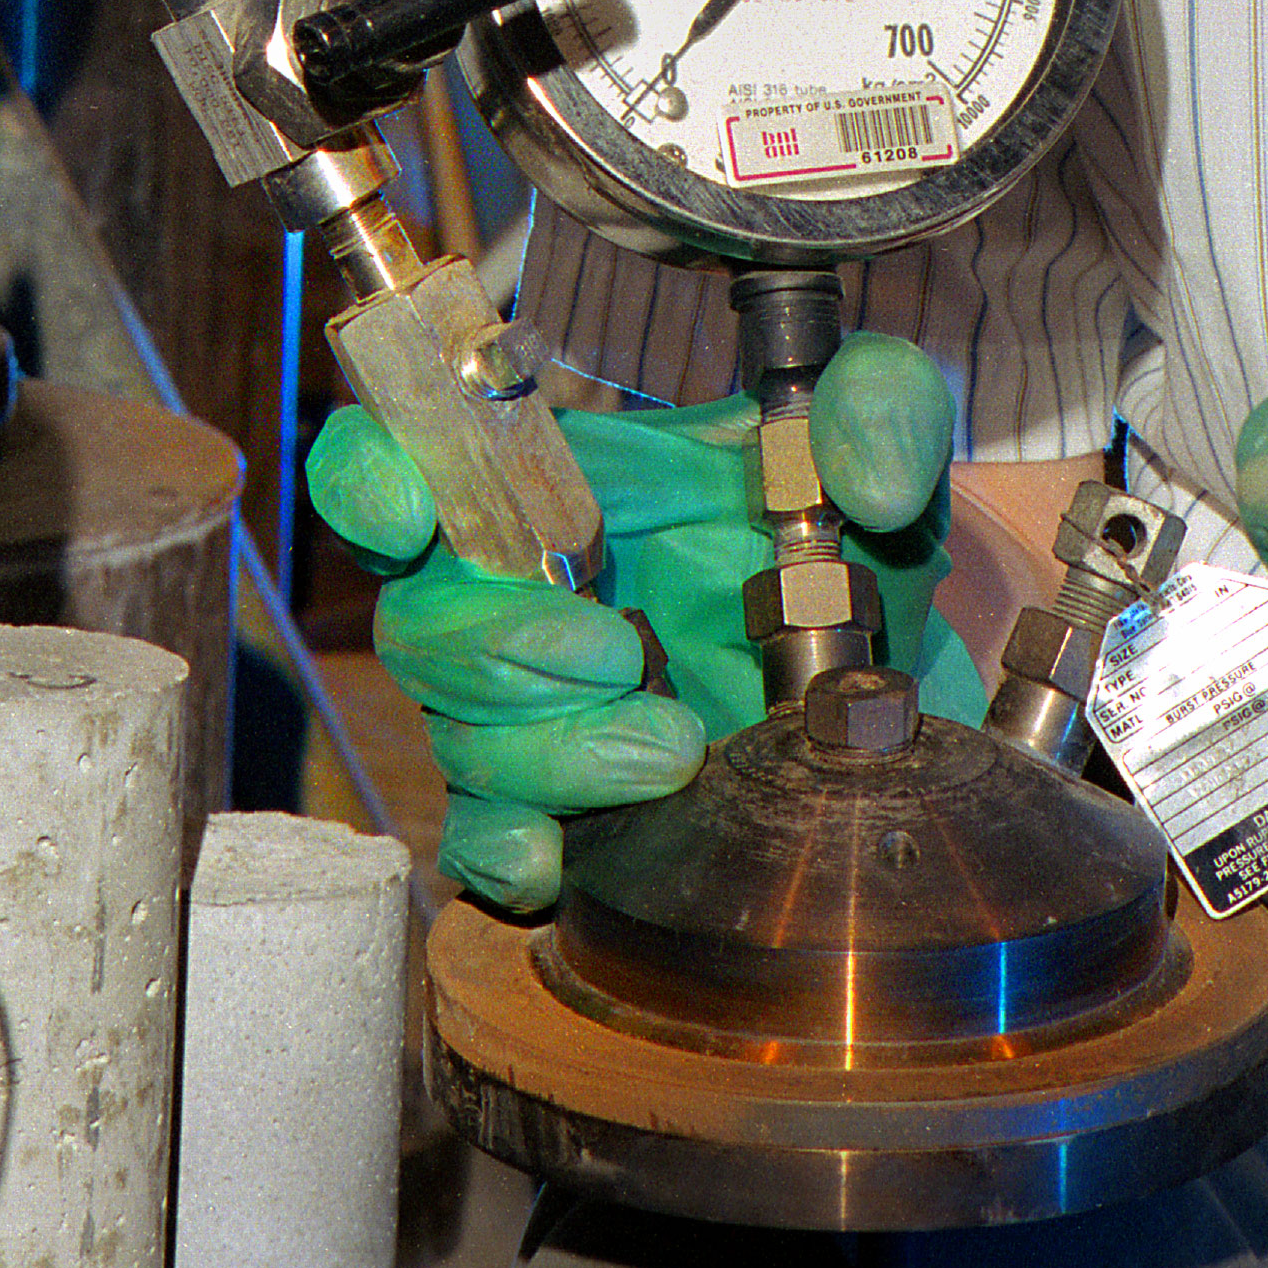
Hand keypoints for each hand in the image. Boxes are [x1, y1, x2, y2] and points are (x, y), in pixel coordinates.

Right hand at [306, 329, 979, 910]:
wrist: (896, 667)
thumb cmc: (854, 531)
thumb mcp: (885, 441)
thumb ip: (879, 410)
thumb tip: (863, 474)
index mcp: (561, 476)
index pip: (405, 452)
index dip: (371, 477)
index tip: (408, 513)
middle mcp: (517, 587)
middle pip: (420, 621)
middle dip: (503, 646)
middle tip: (624, 657)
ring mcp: (529, 704)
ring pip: (456, 735)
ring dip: (550, 751)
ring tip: (673, 753)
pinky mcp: (563, 802)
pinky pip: (482, 839)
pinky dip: (506, 851)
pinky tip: (559, 858)